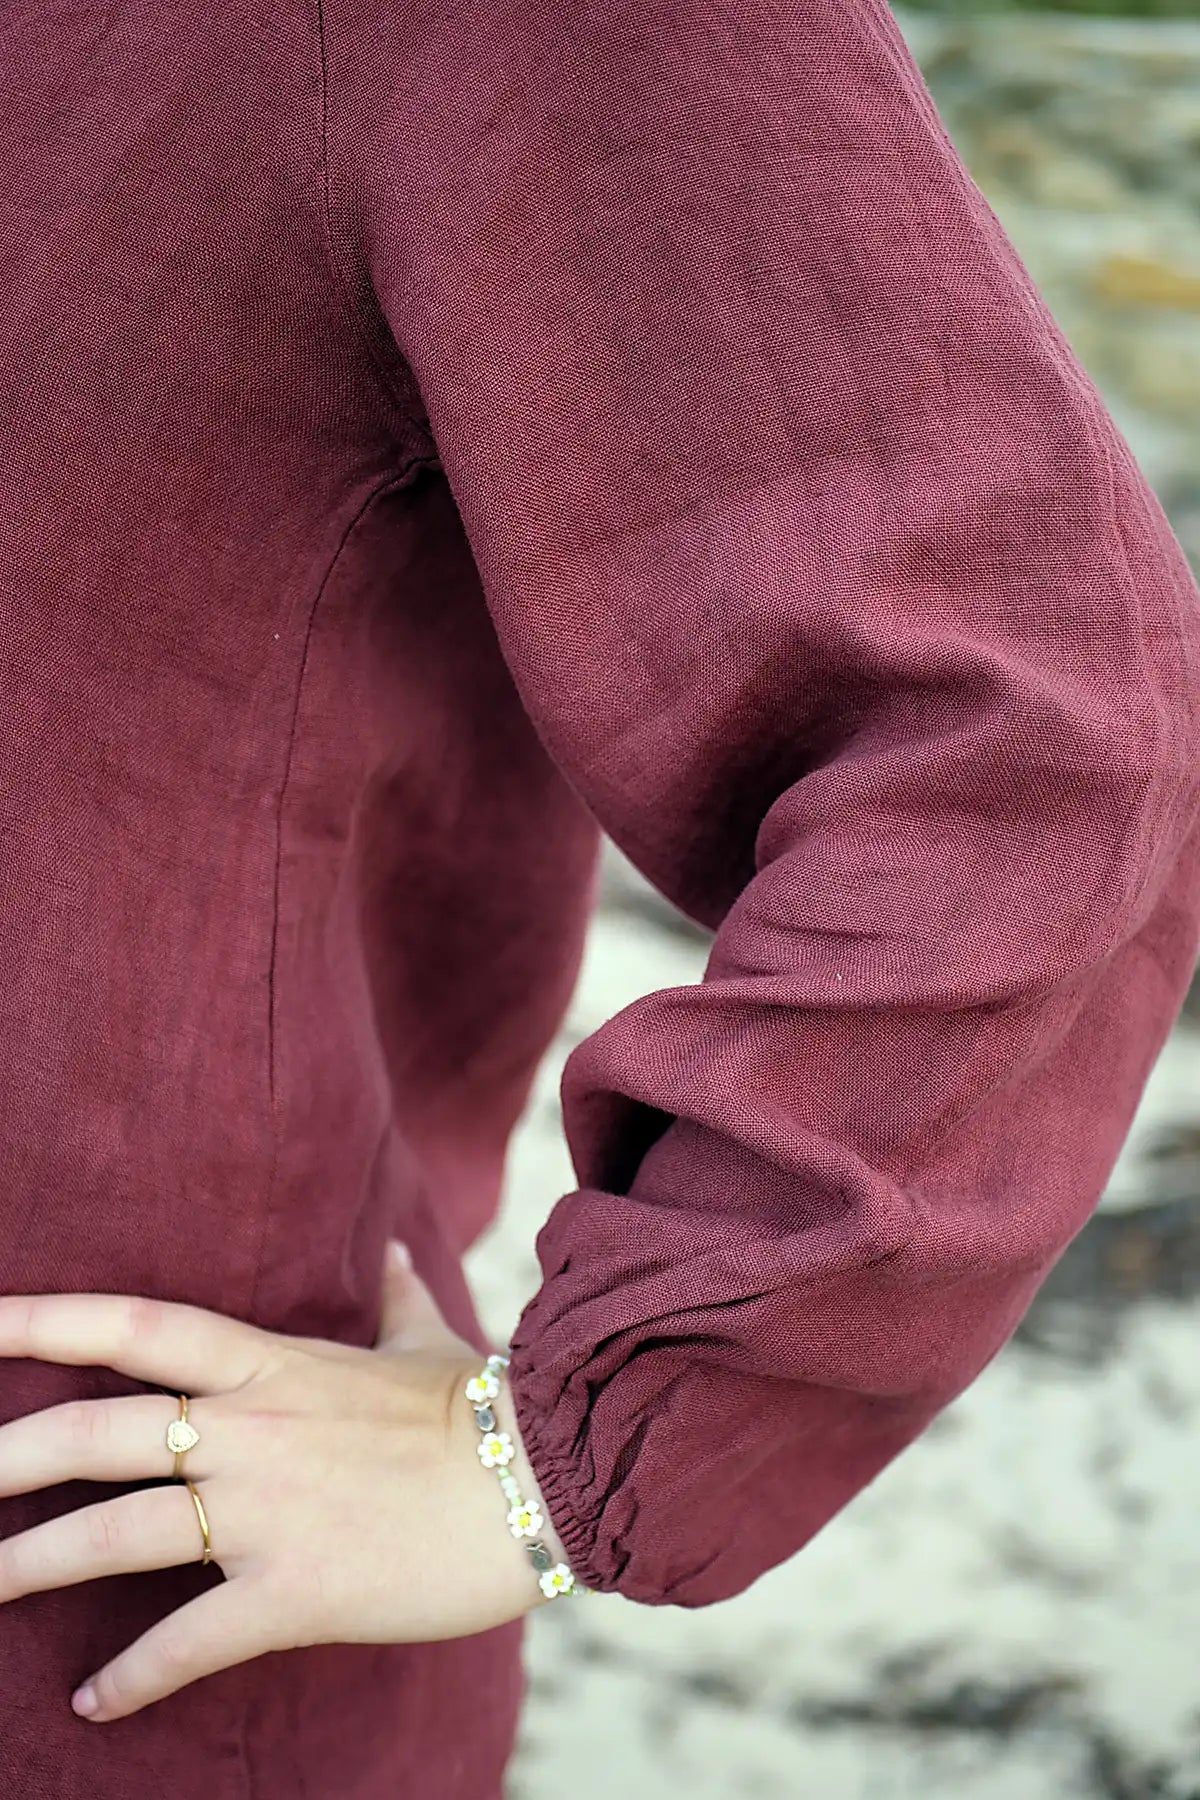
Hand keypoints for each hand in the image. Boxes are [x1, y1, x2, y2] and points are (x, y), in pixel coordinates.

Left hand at [0, 1242, 567, 1722]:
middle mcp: (251, 1430)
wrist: (544, 1477)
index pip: (138, 1327)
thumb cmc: (481, 1407)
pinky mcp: (293, 1590)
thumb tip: (392, 1248)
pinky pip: (190, 1640)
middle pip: (96, 1433)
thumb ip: (394, 1295)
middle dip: (7, 1459)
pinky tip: (91, 1704)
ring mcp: (266, 1511)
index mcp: (272, 1364)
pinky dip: (132, 1678)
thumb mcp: (428, 1340)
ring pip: (118, 1534)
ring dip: (33, 1563)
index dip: (48, 1319)